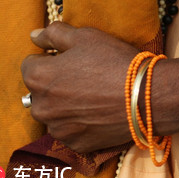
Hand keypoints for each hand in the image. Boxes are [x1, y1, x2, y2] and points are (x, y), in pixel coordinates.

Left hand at [21, 22, 139, 152]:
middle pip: (40, 92)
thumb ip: (54, 33)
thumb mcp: (86, 36)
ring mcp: (57, 128)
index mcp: (38, 77)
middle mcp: (40, 107)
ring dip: (66, 105)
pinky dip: (80, 123)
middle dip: (56, 84)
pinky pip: (70, 131)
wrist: (148, 96)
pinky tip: (99, 112)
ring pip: (54, 113)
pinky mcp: (75, 144)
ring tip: (94, 96)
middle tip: (86, 77)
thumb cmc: (115, 62)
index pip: (31, 64)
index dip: (52, 59)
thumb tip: (34, 35)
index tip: (74, 60)